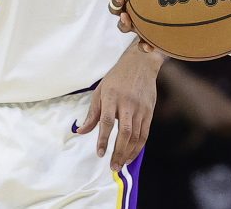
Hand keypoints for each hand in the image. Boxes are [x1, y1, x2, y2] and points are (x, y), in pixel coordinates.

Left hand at [74, 40, 163, 170]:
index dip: (103, 138)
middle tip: (112, 166)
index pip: (107, 121)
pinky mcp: (149, 111)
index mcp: (112, 97)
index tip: (100, 153)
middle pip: (124, 131)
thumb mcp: (100, 91)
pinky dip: (138, 146)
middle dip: (118, 151)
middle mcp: (127, 103)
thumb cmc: (117, 78)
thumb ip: (92, 114)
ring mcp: (140, 108)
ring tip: (120, 164)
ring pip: (136, 135)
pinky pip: (144, 132)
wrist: (141, 63)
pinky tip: (131, 155)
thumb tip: (80, 131)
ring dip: (128, 152)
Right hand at [104, 0, 155, 52]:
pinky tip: (149, 46)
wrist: (191, 10)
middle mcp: (134, 9)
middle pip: (116, 9)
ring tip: (127, 19)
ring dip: (123, 24)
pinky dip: (145, 46)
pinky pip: (146, 45)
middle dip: (115, 4)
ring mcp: (142, 25)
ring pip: (126, 27)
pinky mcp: (153, 38)